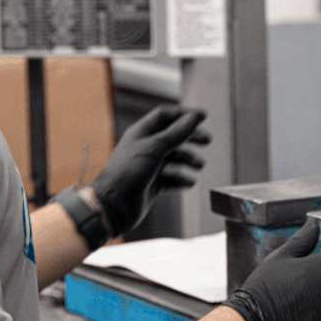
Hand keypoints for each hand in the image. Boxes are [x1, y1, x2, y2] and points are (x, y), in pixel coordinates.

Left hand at [90, 107, 210, 236]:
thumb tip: (195, 117)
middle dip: (190, 138)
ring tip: (198, 165)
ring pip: (174, 158)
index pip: (165, 116)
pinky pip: (171, 178)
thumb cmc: (128, 173)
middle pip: (172, 136)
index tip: (203, 117)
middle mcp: (145, 148)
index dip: (184, 114)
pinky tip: (189, 182)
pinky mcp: (152, 185)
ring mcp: (148, 167)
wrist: (113, 205)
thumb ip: (177, 133)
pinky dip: (181, 179)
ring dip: (188, 160)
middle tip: (207, 141)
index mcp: (141, 133)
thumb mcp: (155, 148)